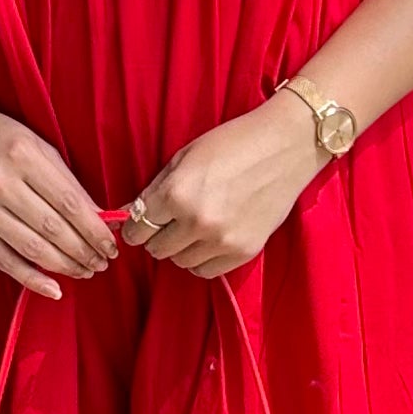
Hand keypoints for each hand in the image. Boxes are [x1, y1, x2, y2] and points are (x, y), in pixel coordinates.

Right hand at [0, 98, 115, 298]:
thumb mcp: (37, 144)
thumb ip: (67, 181)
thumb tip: (100, 219)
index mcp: (22, 155)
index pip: (69, 202)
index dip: (94, 229)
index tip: (111, 244)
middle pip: (53, 228)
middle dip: (84, 251)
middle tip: (102, 263)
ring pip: (33, 248)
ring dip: (65, 266)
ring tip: (85, 271)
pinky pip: (4, 261)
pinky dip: (32, 279)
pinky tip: (55, 289)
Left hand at [122, 100, 324, 277]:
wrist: (286, 146)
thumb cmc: (232, 143)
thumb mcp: (184, 157)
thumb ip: (154, 190)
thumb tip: (127, 213)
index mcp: (177, 194)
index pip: (137, 228)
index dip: (134, 226)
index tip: (138, 224)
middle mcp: (197, 221)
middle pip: (156, 249)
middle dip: (156, 236)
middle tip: (168, 223)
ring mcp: (223, 240)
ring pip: (180, 262)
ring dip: (180, 248)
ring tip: (193, 228)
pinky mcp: (245, 251)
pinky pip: (207, 270)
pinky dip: (202, 259)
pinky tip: (209, 240)